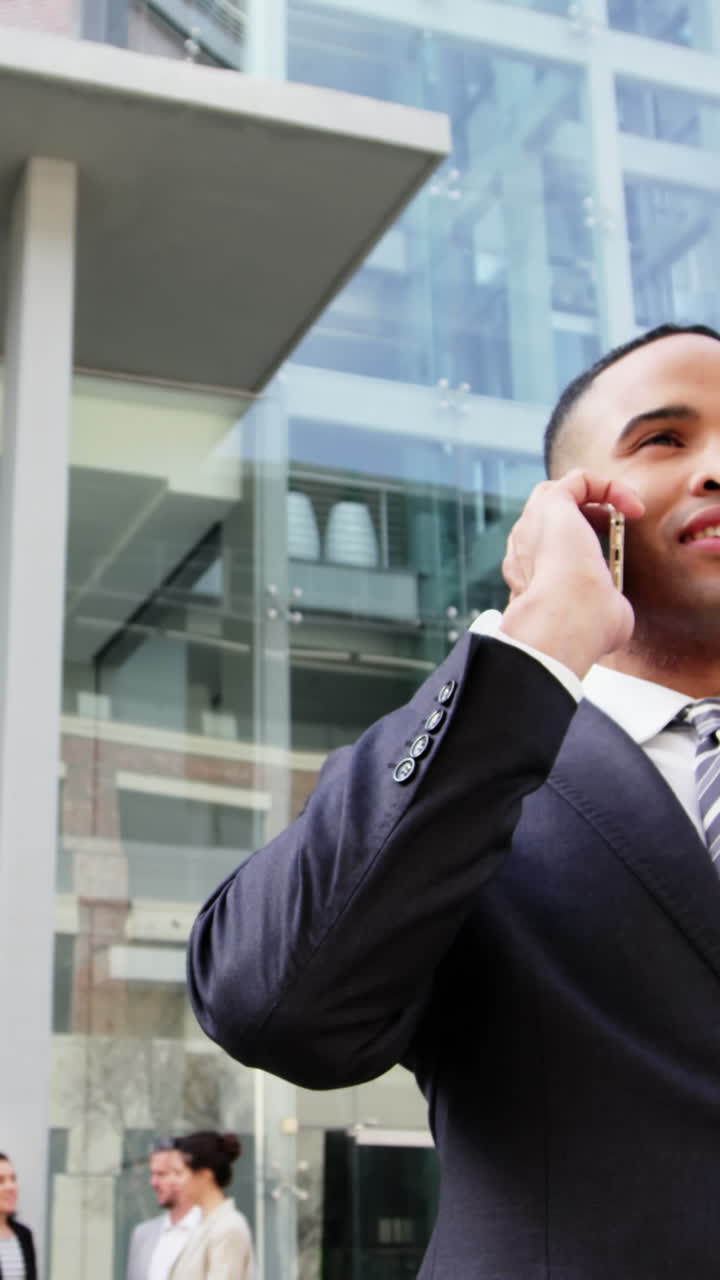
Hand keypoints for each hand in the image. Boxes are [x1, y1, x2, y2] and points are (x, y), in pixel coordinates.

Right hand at [500, 469, 644, 678]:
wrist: (567, 620)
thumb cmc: (582, 629)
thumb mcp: (593, 618)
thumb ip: (598, 606)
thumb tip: (612, 611)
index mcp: (528, 579)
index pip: (544, 552)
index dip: (575, 547)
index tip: (606, 560)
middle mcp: (523, 549)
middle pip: (545, 517)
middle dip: (579, 517)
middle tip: (608, 530)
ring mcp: (532, 524)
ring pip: (558, 493)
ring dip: (594, 498)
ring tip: (623, 513)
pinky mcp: (550, 502)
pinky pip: (579, 480)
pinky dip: (608, 486)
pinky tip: (632, 508)